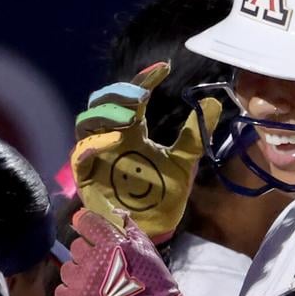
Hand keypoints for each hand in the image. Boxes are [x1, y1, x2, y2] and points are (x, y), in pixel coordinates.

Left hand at [55, 207, 200, 295]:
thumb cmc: (155, 286)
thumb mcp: (149, 252)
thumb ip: (131, 231)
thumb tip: (119, 216)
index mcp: (110, 243)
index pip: (86, 222)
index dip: (86, 224)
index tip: (89, 230)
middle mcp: (90, 258)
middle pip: (76, 247)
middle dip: (87, 254)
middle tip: (102, 267)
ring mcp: (78, 281)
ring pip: (68, 269)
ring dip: (79, 275)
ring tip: (95, 287)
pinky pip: (62, 290)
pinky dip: (72, 293)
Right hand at [71, 61, 221, 244]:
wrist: (157, 226)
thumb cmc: (164, 193)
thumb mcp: (184, 161)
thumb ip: (193, 134)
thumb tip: (213, 102)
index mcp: (131, 131)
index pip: (132, 98)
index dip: (144, 80)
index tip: (164, 68)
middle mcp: (110, 138)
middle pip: (100, 105)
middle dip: (117, 94)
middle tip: (141, 94)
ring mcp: (96, 156)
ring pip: (87, 125)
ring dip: (106, 116)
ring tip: (130, 114)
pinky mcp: (86, 177)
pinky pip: (81, 156)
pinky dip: (95, 145)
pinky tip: (115, 140)